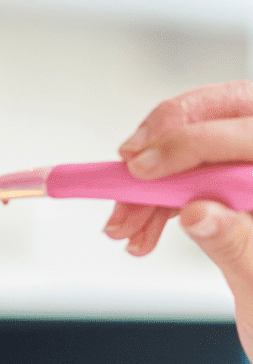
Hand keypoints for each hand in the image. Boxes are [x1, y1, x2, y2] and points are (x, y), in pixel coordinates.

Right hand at [104, 81, 252, 355]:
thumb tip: (199, 212)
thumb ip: (235, 243)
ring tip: (124, 226)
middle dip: (164, 148)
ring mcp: (251, 177)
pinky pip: (190, 176)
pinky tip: (140, 228)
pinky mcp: (236, 188)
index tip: (143, 167)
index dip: (191, 142)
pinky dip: (157, 200)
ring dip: (150, 186)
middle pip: (221, 120)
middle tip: (127, 177)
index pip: (247, 134)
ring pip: (196, 149)